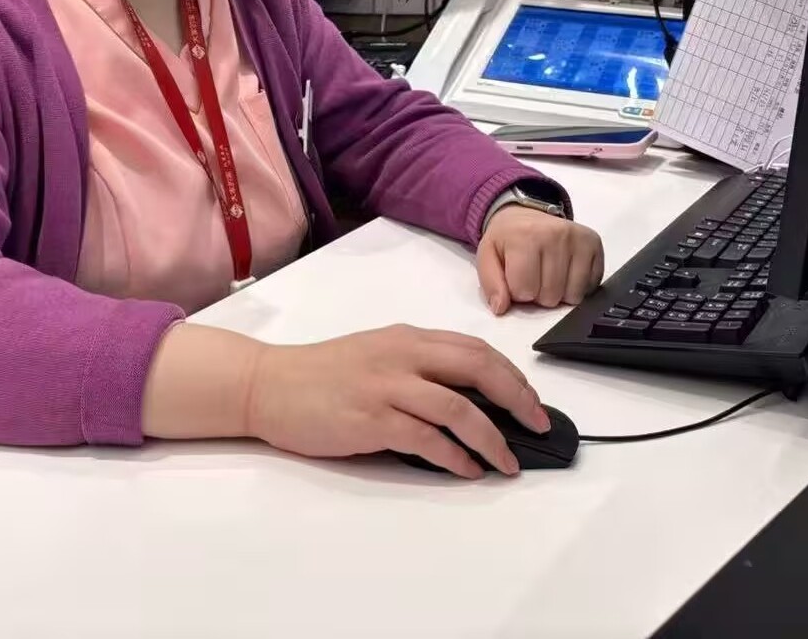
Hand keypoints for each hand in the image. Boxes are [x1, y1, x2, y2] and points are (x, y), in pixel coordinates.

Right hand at [244, 325, 549, 478]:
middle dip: (516, 398)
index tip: (530, 400)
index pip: (475, 349)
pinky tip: (468, 469)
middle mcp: (402, 355)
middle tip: (538, 425)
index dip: (510, 374)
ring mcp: (387, 386)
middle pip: (477, 368)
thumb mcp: (376, 356)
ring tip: (508, 462)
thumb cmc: (321, 374)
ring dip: (492, 438)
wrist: (269, 384)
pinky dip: (455, 456)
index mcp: (406, 338)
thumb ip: (417, 368)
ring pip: (458, 407)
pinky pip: (427, 439)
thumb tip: (468, 399)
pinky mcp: (371, 419)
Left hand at [477, 206, 603, 314]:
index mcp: (525, 236)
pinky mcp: (594, 244)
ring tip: (549, 275)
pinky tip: (566, 273)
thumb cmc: (506, 239)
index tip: (516, 277)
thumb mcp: (487, 256)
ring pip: (573, 296)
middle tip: (534, 276)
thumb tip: (501, 308)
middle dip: (538, 294)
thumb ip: (490, 283)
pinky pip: (591, 286)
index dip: (518, 292)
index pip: (525, 290)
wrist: (524, 214)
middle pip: (550, 296)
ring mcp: (578, 239)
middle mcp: (556, 234)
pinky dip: (578, 287)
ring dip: (559, 293)